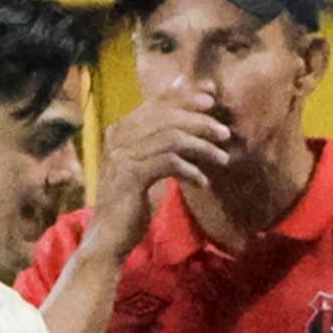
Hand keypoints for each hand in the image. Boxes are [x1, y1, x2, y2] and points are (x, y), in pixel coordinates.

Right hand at [81, 91, 237, 250]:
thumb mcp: (145, 167)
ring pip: (171, 137)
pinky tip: (203, 182)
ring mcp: (122, 156)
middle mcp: (118, 138)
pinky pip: (169, 162)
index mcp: (121, 131)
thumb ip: (160, 143)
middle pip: (166, 116)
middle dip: (200, 120)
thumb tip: (185, 123)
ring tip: (222, 158)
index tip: (213, 95)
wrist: (107, 238)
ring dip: (202, 146)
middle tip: (224, 132)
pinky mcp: (131, 176)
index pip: (156, 103)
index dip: (186, 95)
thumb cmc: (129, 203)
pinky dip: (190, 170)